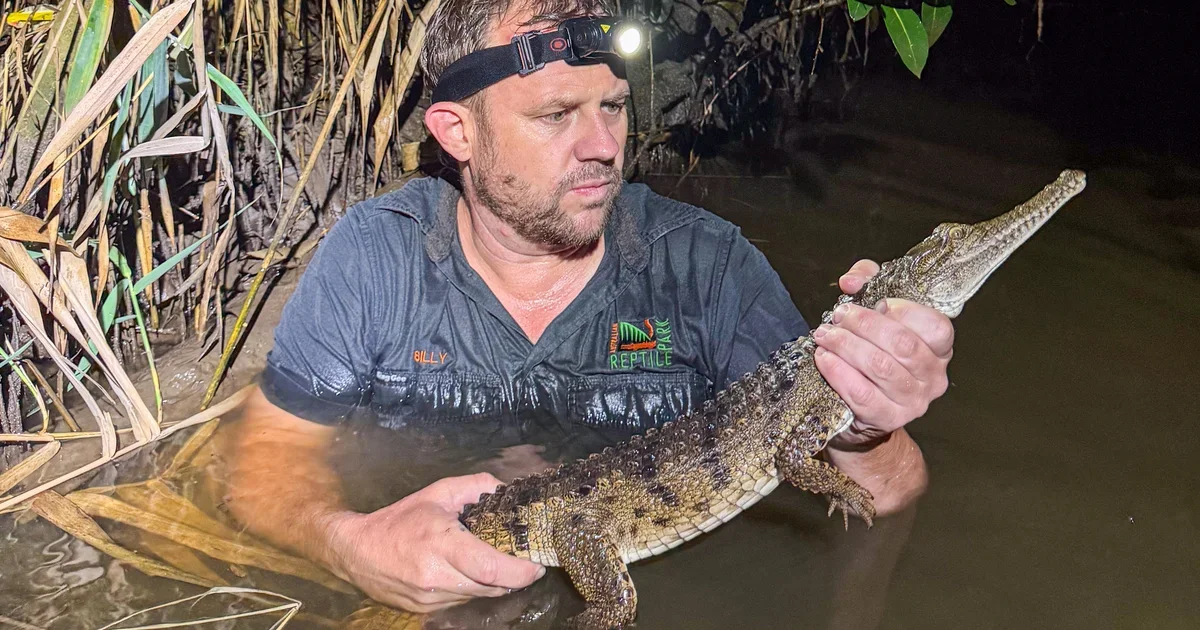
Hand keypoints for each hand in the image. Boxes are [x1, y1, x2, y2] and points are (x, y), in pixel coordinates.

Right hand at [323, 472, 545, 611]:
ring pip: (478, 597)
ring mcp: (430, 597)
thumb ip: (475, 486)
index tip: (537, 564)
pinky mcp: (425, 609)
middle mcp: (437, 576)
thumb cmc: (399, 519)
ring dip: (494, 584)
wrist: (357, 551)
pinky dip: (473, 589)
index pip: (490, 568)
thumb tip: (505, 489)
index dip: (520, 571)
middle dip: (515, 578)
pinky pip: (461, 602)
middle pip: (490, 587)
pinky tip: (470, 573)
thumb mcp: (437, 492)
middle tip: (527, 563)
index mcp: (442, 543)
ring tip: (499, 565)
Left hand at [813, 259, 953, 449]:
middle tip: (838, 317)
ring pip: (880, 366)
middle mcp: (933, 376)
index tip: (874, 302)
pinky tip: (824, 359)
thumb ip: (869, 283)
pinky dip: (839, 372)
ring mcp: (914, 401)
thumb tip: (852, 280)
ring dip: (846, 346)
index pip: (934, 325)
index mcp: (939, 348)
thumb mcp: (875, 312)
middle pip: (902, 344)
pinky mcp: (888, 418)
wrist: (861, 411)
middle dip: (864, 325)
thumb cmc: (872, 354)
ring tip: (825, 336)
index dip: (903, 310)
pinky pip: (861, 393)